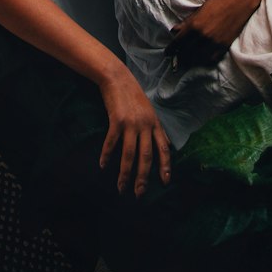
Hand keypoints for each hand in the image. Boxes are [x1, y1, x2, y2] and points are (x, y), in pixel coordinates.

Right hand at [99, 66, 171, 196]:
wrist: (118, 78)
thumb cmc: (133, 95)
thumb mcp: (151, 111)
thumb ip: (158, 129)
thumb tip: (168, 145)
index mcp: (154, 124)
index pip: (163, 148)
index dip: (165, 166)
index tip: (165, 182)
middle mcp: (145, 125)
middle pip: (146, 156)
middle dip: (143, 177)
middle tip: (140, 193)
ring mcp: (131, 123)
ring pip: (129, 154)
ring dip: (125, 173)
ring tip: (121, 187)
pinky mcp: (117, 120)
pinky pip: (112, 142)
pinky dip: (107, 155)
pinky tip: (103, 165)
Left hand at [164, 0, 256, 71]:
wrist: (239, 3)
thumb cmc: (218, 2)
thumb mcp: (199, 10)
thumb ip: (186, 22)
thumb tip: (174, 31)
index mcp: (195, 25)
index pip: (178, 42)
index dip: (171, 50)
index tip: (167, 54)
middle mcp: (203, 36)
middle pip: (186, 52)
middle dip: (179, 58)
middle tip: (175, 61)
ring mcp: (214, 43)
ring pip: (197, 58)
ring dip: (189, 62)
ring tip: (184, 63)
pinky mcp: (223, 46)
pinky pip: (211, 59)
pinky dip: (203, 61)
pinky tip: (200, 61)